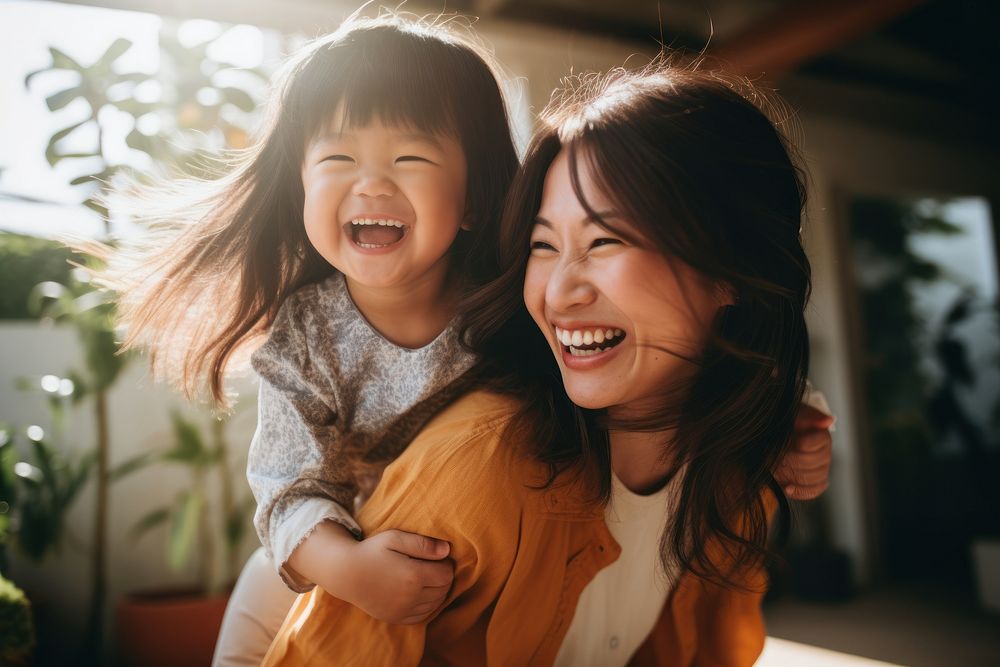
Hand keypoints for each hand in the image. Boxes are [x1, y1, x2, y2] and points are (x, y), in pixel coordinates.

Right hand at [335, 529, 454, 624]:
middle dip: (442, 577)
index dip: (446, 564)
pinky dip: (426, 604)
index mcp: (413, 576)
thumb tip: (447, 550)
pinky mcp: (396, 618)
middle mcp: (410, 597)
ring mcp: (402, 610)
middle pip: (443, 590)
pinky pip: (422, 615)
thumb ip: (423, 543)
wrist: (345, 573)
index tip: (437, 557)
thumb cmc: (371, 551)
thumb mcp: (395, 538)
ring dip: (436, 591)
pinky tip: (418, 592)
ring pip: (435, 604)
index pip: (447, 574)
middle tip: (432, 565)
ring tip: (425, 577)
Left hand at [775, 403, 833, 500]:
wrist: (773, 439)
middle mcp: (825, 454)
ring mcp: (821, 471)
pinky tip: (787, 488)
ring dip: (789, 474)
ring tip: (774, 468)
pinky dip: (800, 491)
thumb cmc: (782, 425)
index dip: (795, 444)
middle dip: (787, 459)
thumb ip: (808, 416)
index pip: (810, 445)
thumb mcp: (792, 414)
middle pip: (809, 463)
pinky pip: (812, 491)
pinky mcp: (814, 484)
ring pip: (811, 478)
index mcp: (822, 436)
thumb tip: (828, 420)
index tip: (783, 441)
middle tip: (771, 455)